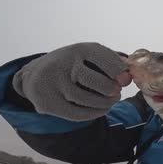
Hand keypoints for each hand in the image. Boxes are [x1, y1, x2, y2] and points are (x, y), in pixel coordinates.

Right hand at [12, 42, 131, 120]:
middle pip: (96, 82)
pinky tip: (101, 109)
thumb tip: (127, 78)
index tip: (123, 78)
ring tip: (111, 101)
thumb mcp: (87, 57)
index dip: (118, 70)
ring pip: (88, 100)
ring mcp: (52, 84)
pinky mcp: (47, 102)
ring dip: (105, 104)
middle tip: (117, 92)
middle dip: (112, 90)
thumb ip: (111, 63)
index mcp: (76, 49)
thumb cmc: (71, 65)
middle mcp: (62, 64)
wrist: (35, 76)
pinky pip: (77, 114)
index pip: (104, 58)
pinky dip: (94, 113)